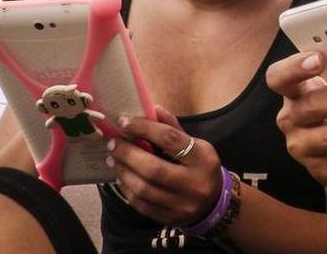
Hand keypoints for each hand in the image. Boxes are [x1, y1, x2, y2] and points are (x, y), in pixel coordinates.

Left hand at [107, 105, 223, 226]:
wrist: (213, 203)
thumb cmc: (200, 167)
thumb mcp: (195, 145)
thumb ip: (173, 129)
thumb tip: (151, 108)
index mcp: (202, 158)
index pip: (170, 140)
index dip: (145, 128)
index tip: (124, 122)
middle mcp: (193, 183)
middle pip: (153, 168)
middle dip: (127, 154)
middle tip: (112, 143)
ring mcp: (181, 205)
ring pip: (144, 189)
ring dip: (123, 171)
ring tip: (112, 159)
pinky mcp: (169, 219)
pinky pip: (141, 205)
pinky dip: (127, 189)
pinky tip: (121, 177)